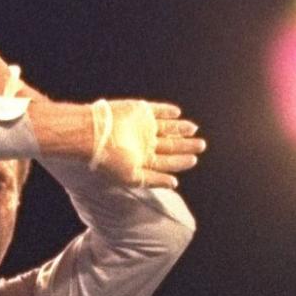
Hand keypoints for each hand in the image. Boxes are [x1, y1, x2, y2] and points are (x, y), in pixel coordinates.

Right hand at [88, 99, 203, 189]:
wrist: (94, 136)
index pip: (166, 161)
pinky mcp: (140, 112)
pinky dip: (167, 112)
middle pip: (170, 145)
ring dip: (180, 129)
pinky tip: (177, 114)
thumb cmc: (110, 160)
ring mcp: (143, 127)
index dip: (181, 161)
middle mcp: (144, 144)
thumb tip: (174, 184)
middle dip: (186, 146)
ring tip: (194, 129)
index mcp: (142, 160)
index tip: (194, 159)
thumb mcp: (133, 177)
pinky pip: (157, 111)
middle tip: (202, 145)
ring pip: (166, 128)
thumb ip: (154, 180)